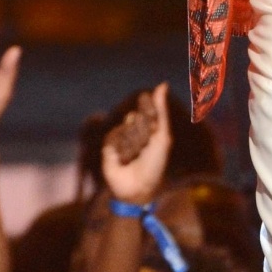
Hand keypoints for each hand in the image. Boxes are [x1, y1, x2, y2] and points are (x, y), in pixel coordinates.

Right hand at [101, 83, 171, 205]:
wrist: (139, 188)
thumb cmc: (156, 163)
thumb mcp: (162, 135)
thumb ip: (160, 110)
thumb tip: (163, 83)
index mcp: (150, 126)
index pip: (147, 106)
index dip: (149, 112)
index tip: (153, 124)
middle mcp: (135, 130)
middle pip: (135, 117)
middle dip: (142, 133)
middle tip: (146, 148)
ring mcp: (121, 138)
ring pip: (124, 128)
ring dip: (132, 144)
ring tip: (135, 158)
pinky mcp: (108, 147)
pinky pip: (113, 137)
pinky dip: (121, 148)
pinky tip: (123, 160)